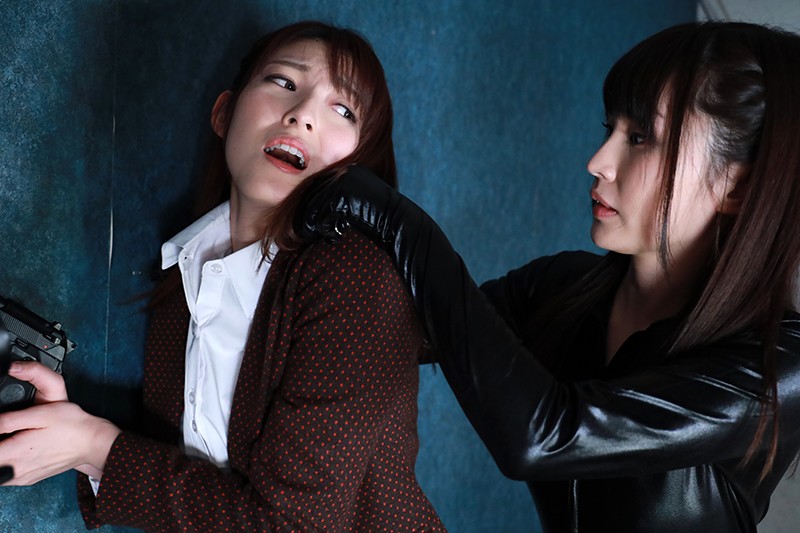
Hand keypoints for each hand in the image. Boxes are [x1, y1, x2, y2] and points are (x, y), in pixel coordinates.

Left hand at [0, 362, 119, 484]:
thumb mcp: (41, 414)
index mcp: (17, 452)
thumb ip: (11, 420)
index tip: (3, 432)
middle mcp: (17, 470)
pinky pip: (7, 477)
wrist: (94, 443)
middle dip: (0, 447)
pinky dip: (7, 465)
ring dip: (2, 458)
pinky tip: (19, 451)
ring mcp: (23, 477)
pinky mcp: (30, 479)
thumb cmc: (71, 425)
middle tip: (9, 436)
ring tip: (14, 442)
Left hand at [296, 165, 397, 242]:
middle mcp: (344, 171)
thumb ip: (337, 202)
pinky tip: (338, 236)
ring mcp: (344, 180)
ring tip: (330, 237)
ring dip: (318, 227)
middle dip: (308, 218)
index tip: (308, 225)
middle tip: (308, 234)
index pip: (317, 186)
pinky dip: (327, 230)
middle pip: (312, 195)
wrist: (398, 222)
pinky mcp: (344, 194)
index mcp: (348, 170)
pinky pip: (324, 215)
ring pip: (315, 207)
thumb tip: (308, 212)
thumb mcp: (356, 204)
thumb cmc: (378, 218)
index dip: (308, 207)